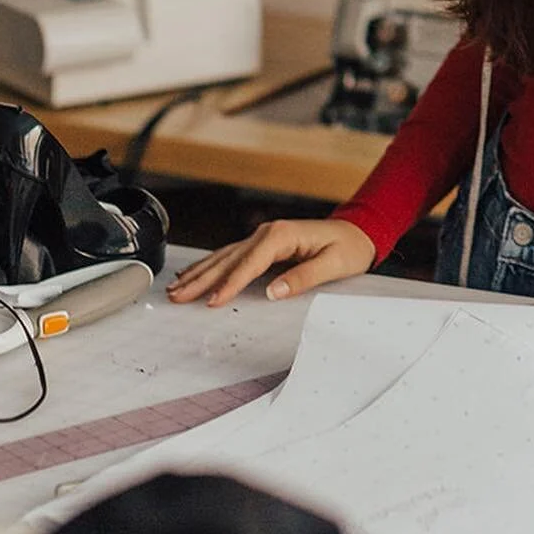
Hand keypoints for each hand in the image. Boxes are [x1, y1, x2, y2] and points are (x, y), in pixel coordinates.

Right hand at [166, 218, 376, 307]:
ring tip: (175, 288)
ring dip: (200, 272)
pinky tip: (196, 274)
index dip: (230, 283)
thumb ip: (304, 277)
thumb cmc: (349, 248)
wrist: (358, 231)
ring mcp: (264, 236)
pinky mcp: (263, 243)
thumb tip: (275, 292)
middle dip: (202, 279)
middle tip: (176, 297)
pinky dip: (212, 266)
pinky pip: (232, 256)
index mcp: (282, 235)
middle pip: (229, 259)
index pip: (250, 263)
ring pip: (225, 256)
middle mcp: (268, 233)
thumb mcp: (334, 264)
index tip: (213, 302)